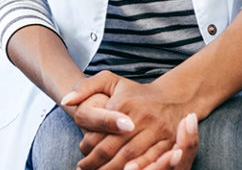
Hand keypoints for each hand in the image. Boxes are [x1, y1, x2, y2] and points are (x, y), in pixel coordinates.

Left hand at [64, 72, 198, 169]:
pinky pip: (151, 161)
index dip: (88, 146)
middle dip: (96, 162)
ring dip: (113, 169)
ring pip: (130, 158)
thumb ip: (85, 88)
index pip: (101, 130)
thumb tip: (66, 101)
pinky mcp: (170, 142)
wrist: (174, 97)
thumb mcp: (109, 80)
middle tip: (83, 169)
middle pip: (114, 148)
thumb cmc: (135, 92)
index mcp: (124, 103)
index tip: (81, 152)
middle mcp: (141, 117)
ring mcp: (157, 131)